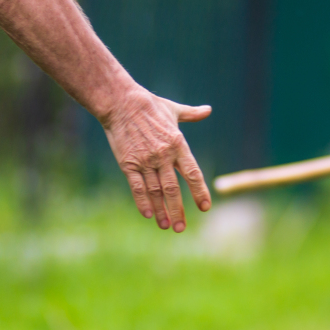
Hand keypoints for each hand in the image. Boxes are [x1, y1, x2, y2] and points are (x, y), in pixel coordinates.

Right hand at [103, 89, 211, 232]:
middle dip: (178, 210)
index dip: (199, 192)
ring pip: (156, 191)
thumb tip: (208, 110)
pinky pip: (137, 187)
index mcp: (178, 144)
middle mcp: (163, 156)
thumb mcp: (173, 109)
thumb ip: (192, 114)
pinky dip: (142, 201)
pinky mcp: (128, 163)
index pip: (192, 173)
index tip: (204, 207)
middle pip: (173, 189)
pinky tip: (148, 214)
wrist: (121, 102)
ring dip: (161, 210)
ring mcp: (145, 161)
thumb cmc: (149, 105)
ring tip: (166, 226)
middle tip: (181, 228)